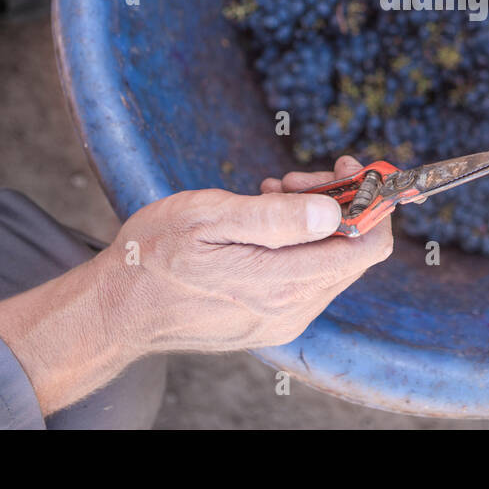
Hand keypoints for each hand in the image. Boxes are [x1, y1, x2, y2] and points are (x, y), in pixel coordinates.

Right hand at [0, 156, 391, 415]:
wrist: (117, 309)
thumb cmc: (153, 256)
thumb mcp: (208, 218)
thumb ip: (275, 218)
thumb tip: (332, 212)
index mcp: (281, 284)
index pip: (368, 247)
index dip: (371, 200)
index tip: (351, 166)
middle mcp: (292, 310)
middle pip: (351, 251)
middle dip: (336, 203)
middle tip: (292, 177)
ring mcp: (283, 321)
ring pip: (329, 261)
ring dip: (313, 221)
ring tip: (268, 194)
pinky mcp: (271, 322)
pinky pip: (306, 276)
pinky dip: (297, 243)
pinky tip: (262, 222)